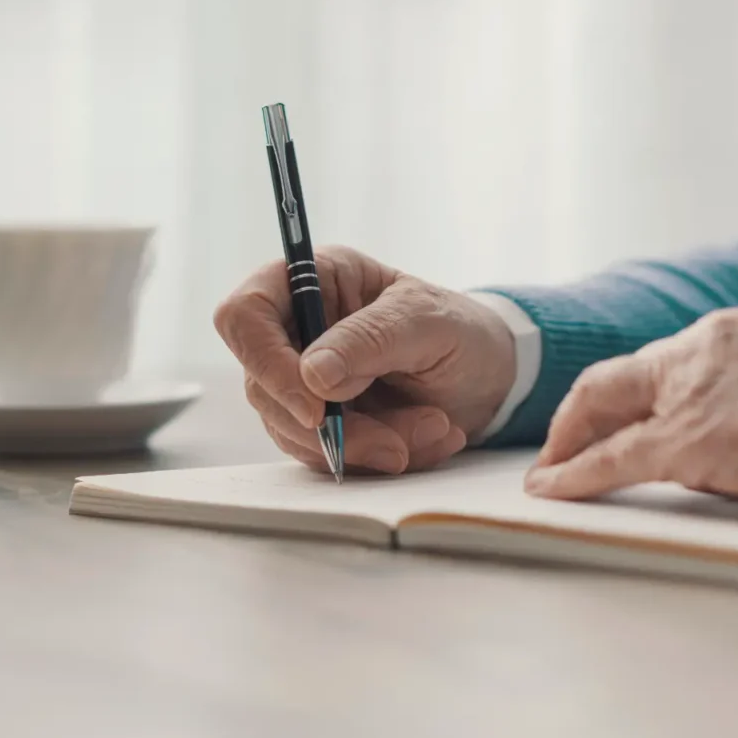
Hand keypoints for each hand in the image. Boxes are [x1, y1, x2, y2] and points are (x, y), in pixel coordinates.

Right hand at [215, 246, 516, 474]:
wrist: (492, 376)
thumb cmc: (462, 330)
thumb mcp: (430, 322)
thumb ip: (371, 339)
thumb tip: (312, 373)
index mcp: (315, 279)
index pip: (245, 315)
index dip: (266, 363)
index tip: (315, 407)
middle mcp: (298, 328)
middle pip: (262, 385)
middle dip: (332, 426)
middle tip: (397, 442)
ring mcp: (305, 379)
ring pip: (292, 429)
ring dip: (363, 445)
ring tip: (433, 429)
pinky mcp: (322, 422)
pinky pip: (323, 454)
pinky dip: (374, 459)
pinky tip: (426, 441)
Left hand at [523, 308, 737, 506]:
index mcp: (731, 333)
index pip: (662, 363)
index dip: (631, 392)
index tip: (617, 412)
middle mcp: (698, 352)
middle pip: (617, 379)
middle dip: (582, 414)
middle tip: (561, 445)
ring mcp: (688, 395)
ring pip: (609, 414)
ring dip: (574, 446)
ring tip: (552, 475)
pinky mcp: (686, 443)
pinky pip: (611, 461)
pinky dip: (574, 476)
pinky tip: (550, 490)